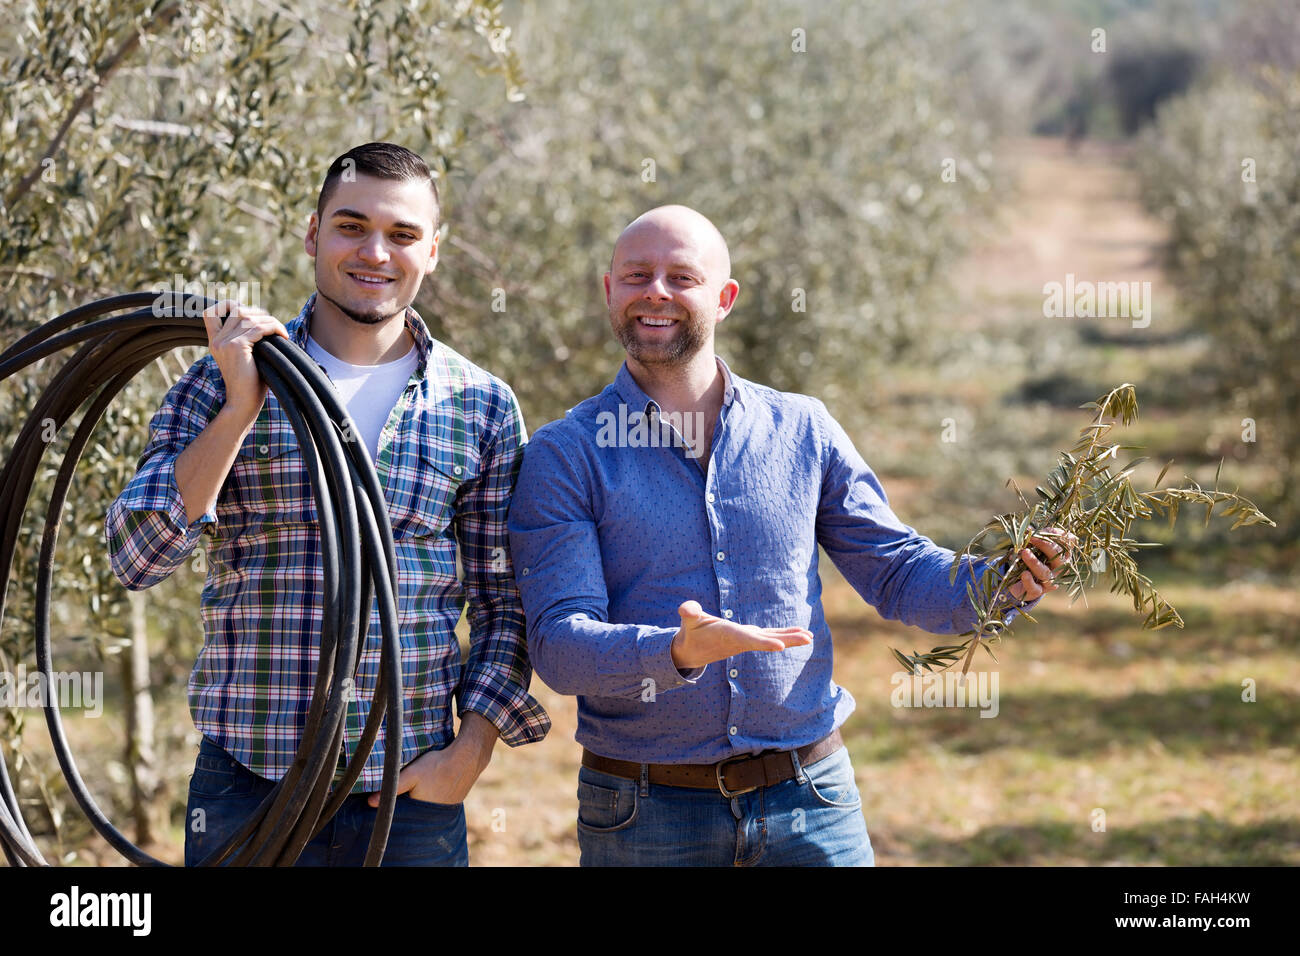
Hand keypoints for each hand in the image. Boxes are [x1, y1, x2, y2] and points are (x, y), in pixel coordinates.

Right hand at [200, 300, 289, 424]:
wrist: (243, 403)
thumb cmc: (250, 384)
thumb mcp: (245, 358)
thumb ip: (247, 339)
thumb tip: (266, 322)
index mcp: (215, 342)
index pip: (210, 312)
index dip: (228, 305)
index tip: (251, 314)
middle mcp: (217, 340)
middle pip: (236, 309)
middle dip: (258, 313)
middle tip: (273, 325)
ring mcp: (225, 342)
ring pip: (249, 317)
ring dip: (270, 321)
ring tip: (281, 332)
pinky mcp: (236, 347)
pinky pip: (258, 328)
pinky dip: (274, 328)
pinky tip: (283, 336)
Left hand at [365, 713, 496, 807]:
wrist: (468, 758)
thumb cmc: (438, 765)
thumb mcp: (412, 774)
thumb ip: (393, 786)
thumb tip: (370, 803)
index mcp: (420, 813)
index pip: (400, 818)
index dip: (392, 811)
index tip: (383, 804)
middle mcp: (432, 817)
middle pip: (411, 815)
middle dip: (404, 808)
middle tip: (400, 794)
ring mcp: (442, 812)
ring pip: (422, 811)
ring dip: (416, 804)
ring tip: (415, 791)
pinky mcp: (450, 804)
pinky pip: (433, 805)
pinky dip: (428, 800)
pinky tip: (429, 789)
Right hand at [670, 600, 812, 670]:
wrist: (691, 652)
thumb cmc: (690, 632)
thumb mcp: (688, 621)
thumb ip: (689, 613)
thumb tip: (686, 609)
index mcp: (728, 635)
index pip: (748, 640)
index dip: (764, 643)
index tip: (780, 646)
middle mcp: (741, 640)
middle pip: (767, 641)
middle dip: (787, 640)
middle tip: (808, 639)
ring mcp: (746, 640)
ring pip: (772, 639)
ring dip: (791, 638)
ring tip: (809, 637)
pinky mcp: (748, 637)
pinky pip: (770, 636)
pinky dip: (784, 634)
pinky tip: (800, 634)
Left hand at [1007, 527, 1077, 602]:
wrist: (1019, 582)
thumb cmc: (1031, 559)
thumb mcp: (1034, 546)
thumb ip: (1039, 537)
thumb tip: (1033, 529)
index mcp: (1061, 556)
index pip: (1066, 545)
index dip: (1058, 537)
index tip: (1046, 530)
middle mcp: (1058, 570)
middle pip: (1058, 559)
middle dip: (1046, 546)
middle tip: (1033, 538)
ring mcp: (1048, 582)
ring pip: (1045, 572)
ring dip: (1034, 562)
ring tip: (1025, 552)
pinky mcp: (1036, 591)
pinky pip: (1034, 587)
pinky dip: (1029, 580)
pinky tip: (1024, 574)